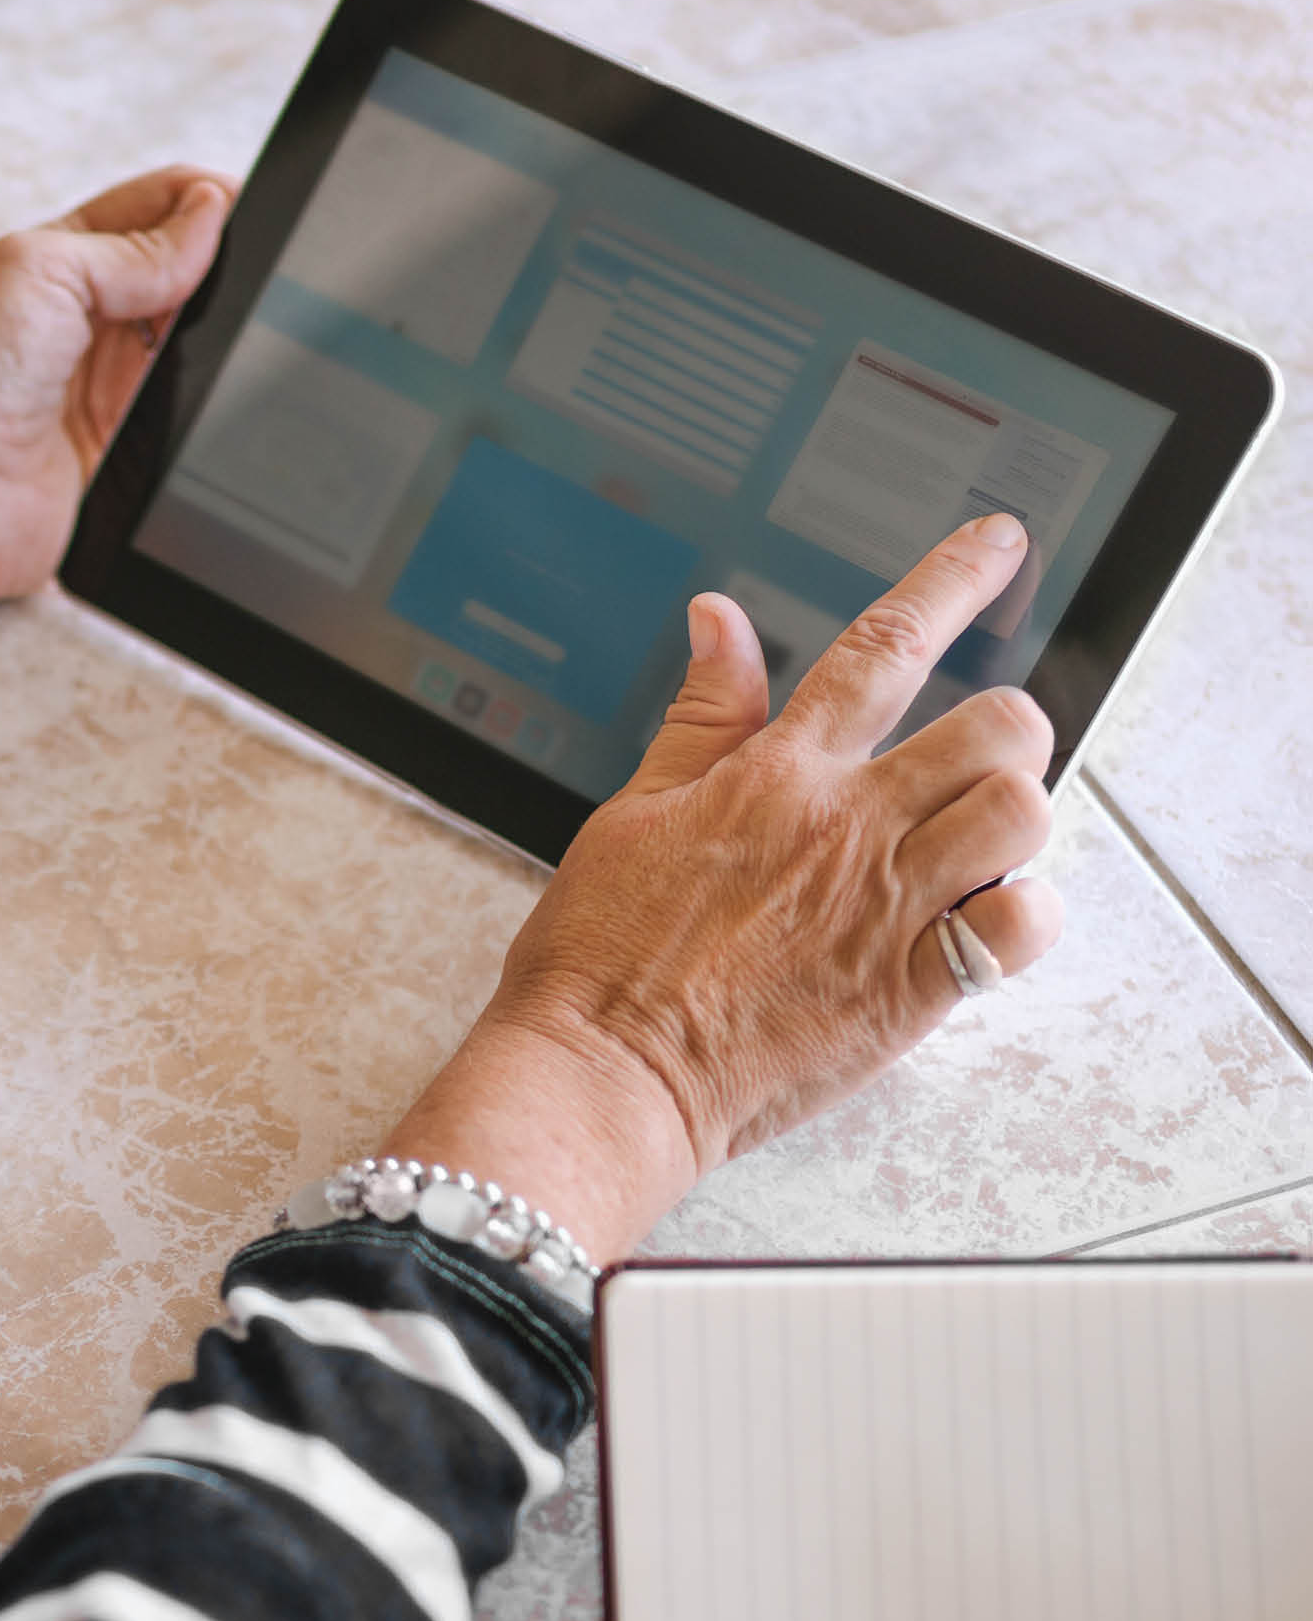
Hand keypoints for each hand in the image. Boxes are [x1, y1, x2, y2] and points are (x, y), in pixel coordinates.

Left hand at [0, 167, 233, 623]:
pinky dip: (208, 400)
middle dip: (225, 268)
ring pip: (198, 341)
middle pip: (188, 273)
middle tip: (258, 275)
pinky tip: (218, 393)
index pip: (157, 207)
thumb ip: (133, 248)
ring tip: (234, 335)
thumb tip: (209, 215)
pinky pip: (188, 410)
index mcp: (63, 256)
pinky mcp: (124, 444)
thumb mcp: (46, 272)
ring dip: (220, 337)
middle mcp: (87, 316)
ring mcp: (107, 382)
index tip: (257, 206)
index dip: (208, 201)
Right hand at [380, 515, 1062, 1262]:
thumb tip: (718, 619)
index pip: (884, 646)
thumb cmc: (597, 959)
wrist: (600, 1074)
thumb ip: (699, 716)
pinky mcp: (907, 992)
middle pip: (995, 727)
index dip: (952, 580)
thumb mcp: (632, 814)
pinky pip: (1019, 928)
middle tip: (972, 760)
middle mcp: (845, 830)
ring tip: (973, 844)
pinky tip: (982, 923)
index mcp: (775, 778)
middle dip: (1005, 727)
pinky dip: (1022, 917)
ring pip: (1022, 812)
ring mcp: (885, 909)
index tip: (997, 546)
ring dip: (1014, 817)